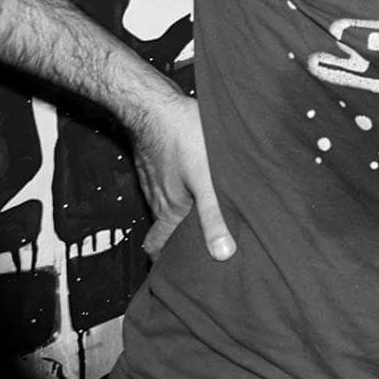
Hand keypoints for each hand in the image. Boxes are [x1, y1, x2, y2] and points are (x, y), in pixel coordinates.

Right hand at [128, 90, 233, 260]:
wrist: (155, 105)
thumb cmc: (183, 139)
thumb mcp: (207, 181)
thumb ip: (214, 215)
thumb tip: (222, 254)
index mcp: (169, 211)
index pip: (158, 247)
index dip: (165, 261)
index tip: (176, 273)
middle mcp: (159, 199)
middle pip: (165, 229)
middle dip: (179, 240)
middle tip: (200, 246)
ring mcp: (156, 180)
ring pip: (167, 206)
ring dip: (182, 215)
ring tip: (206, 218)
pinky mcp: (159, 162)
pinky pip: (168, 185)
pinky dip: (181, 192)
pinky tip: (197, 183)